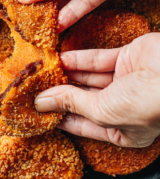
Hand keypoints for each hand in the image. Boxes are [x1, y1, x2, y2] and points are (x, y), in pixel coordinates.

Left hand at [35, 33, 159, 147]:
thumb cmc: (149, 104)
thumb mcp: (104, 110)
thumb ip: (72, 103)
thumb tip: (43, 103)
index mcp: (122, 130)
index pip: (83, 124)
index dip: (61, 117)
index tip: (40, 111)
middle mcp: (123, 106)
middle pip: (83, 99)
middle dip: (61, 93)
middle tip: (39, 87)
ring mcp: (125, 80)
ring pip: (88, 77)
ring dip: (68, 74)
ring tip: (46, 71)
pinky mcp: (127, 58)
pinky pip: (97, 59)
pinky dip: (79, 59)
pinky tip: (61, 58)